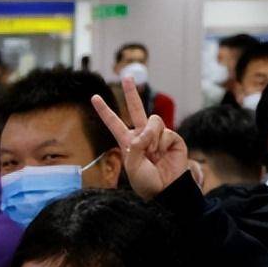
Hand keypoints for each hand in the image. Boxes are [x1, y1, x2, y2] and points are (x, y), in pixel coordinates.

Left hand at [90, 77, 189, 200]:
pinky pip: (165, 131)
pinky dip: (162, 142)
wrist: (166, 189)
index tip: (94, 97)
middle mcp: (142, 136)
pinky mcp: (173, 138)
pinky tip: (163, 154)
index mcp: (128, 142)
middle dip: (131, 93)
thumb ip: (136, 146)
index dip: (105, 111)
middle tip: (127, 77)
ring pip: (153, 120)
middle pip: (136, 109)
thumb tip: (147, 130)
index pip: (114, 123)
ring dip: (151, 136)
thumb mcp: (133, 166)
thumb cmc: (146, 182)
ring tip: (153, 153)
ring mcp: (158, 136)